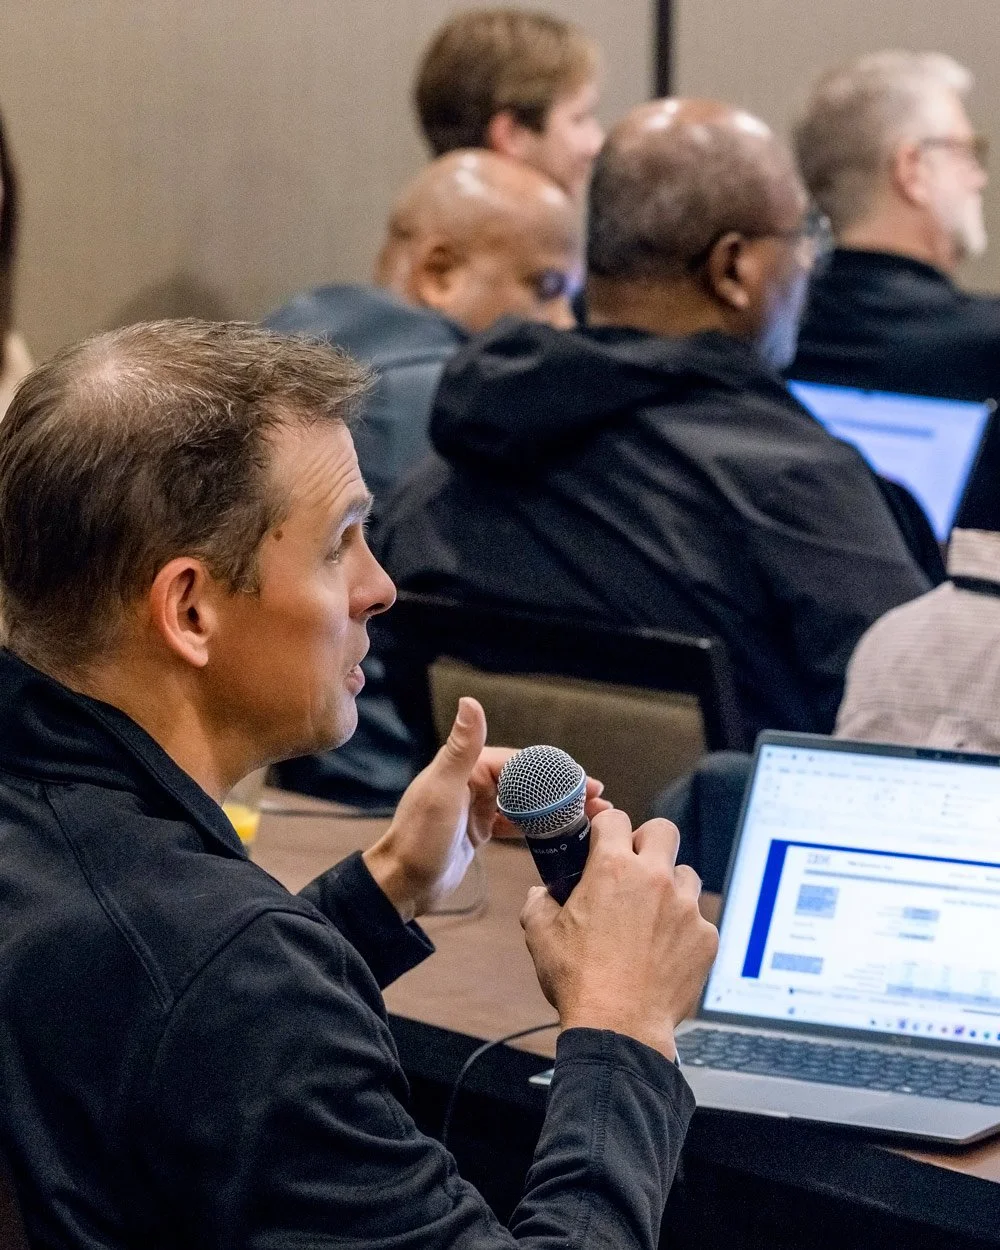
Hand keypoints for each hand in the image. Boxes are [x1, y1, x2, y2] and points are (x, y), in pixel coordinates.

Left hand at [364, 697, 610, 920]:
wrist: (401, 884)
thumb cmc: (418, 838)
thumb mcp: (443, 790)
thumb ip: (462, 748)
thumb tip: (470, 701)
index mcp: (468, 768)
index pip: (522, 762)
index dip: (555, 771)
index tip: (584, 781)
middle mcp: (474, 783)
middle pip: (529, 781)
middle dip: (563, 789)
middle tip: (597, 799)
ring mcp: (478, 808)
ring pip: (527, 803)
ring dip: (556, 808)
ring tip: (589, 816)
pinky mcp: (480, 832)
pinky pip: (517, 824)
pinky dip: (540, 827)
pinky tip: (562, 833)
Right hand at [520, 810, 718, 1058]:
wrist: (618, 1028)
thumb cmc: (579, 981)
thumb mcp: (540, 934)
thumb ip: (539, 902)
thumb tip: (541, 893)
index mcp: (612, 869)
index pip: (615, 819)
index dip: (605, 828)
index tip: (602, 841)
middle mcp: (655, 879)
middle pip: (663, 830)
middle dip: (648, 842)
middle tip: (634, 867)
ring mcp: (686, 908)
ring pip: (686, 875)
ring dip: (670, 887)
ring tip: (651, 914)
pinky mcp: (705, 938)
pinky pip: (699, 920)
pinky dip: (683, 929)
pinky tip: (663, 950)